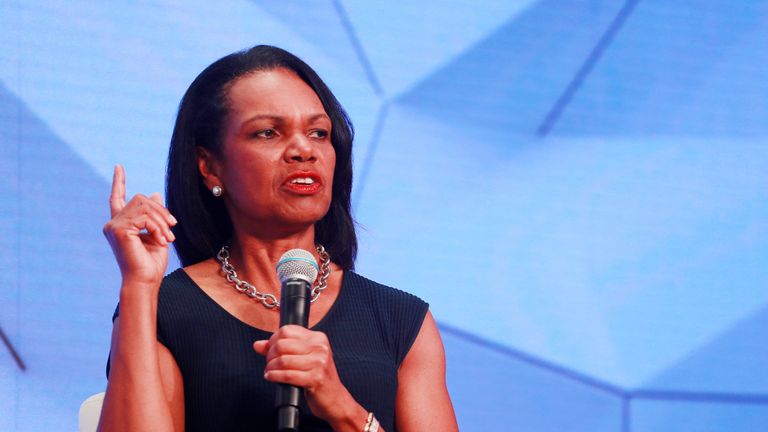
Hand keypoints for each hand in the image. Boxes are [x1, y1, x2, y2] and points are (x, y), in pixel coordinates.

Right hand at [103, 164, 176, 287]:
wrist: (146, 280)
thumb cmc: (151, 262)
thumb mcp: (157, 233)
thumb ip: (155, 214)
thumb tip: (155, 193)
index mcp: (122, 223)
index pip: (118, 197)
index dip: (119, 182)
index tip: (119, 167)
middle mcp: (113, 223)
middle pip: (140, 199)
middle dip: (161, 210)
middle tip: (172, 228)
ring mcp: (113, 225)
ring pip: (144, 206)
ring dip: (162, 220)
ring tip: (168, 237)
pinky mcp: (118, 229)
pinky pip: (144, 217)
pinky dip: (158, 227)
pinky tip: (161, 240)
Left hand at [254, 326, 355, 423]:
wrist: (334, 398)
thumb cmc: (317, 377)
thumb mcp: (303, 358)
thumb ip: (281, 349)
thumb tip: (258, 344)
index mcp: (318, 338)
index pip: (287, 330)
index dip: (273, 340)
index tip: (270, 350)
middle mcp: (320, 347)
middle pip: (282, 344)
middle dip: (270, 355)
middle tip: (269, 363)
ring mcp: (319, 363)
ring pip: (283, 360)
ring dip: (270, 367)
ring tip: (269, 372)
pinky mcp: (315, 378)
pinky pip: (287, 375)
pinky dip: (274, 376)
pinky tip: (271, 377)